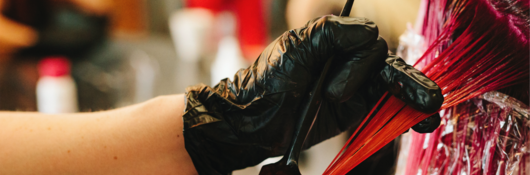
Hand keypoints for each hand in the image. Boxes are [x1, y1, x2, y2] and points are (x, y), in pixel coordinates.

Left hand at [182, 16, 442, 173]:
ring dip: (414, 95)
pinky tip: (424, 121)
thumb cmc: (268, 80)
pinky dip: (406, 112)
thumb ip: (329, 33)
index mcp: (334, 39)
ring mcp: (353, 84)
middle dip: (401, 82)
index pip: (368, 42)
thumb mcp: (295, 48)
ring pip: (391, 84)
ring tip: (432, 109)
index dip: (358, 64)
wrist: (254, 119)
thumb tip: (368, 30)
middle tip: (425, 99)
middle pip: (385, 63)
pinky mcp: (354, 109)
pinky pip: (384, 105)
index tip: (331, 91)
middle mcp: (346, 59)